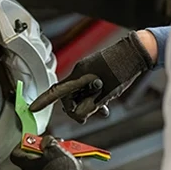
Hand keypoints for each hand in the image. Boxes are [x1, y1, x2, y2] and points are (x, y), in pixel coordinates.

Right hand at [30, 31, 154, 123]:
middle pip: (69, 96)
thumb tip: (81, 114)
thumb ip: (91, 105)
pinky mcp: (95, 72)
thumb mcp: (107, 93)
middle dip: (78, 108)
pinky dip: (94, 98)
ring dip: (88, 104)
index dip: (43, 100)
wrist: (137, 53)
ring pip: (80, 94)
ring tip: (102, 111)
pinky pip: (88, 88)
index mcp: (80, 75)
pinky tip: (104, 104)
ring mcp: (87, 71)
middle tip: (89, 116)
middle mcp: (80, 72)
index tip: (33, 108)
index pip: (56, 90)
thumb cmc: (123, 69)